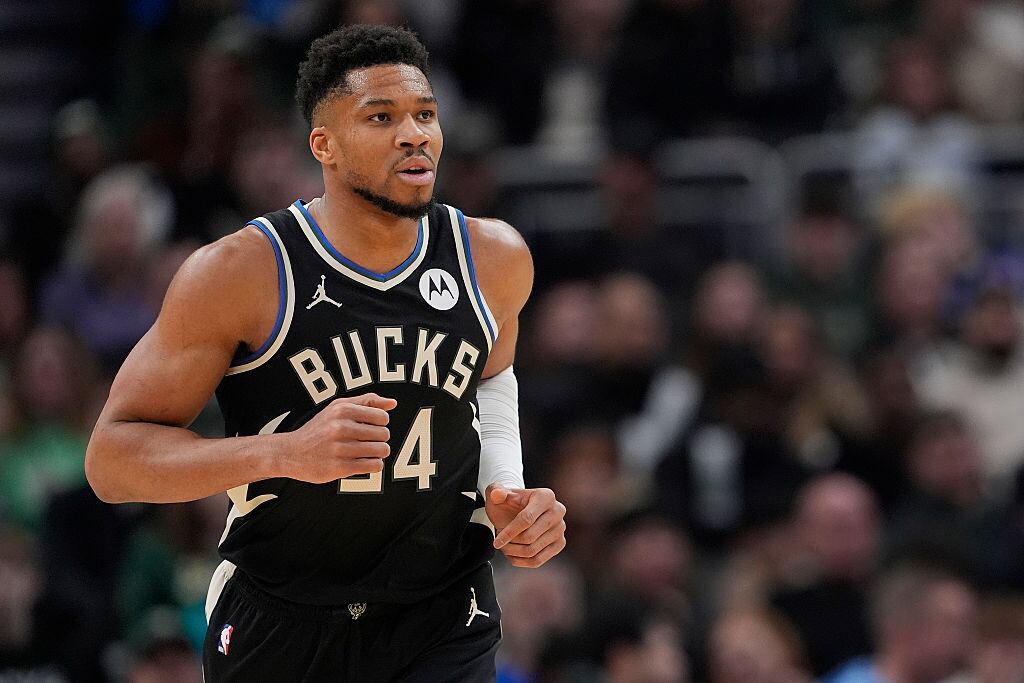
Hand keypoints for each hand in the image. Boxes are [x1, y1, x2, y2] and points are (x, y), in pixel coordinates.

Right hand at [278, 393, 395, 482]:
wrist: (291, 452)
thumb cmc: (319, 429)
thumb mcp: (338, 407)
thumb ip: (366, 401)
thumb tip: (393, 403)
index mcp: (343, 410)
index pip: (382, 417)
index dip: (380, 423)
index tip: (370, 427)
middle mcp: (341, 428)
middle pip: (384, 434)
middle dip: (380, 439)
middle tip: (368, 441)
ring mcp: (340, 448)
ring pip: (382, 450)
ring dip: (378, 453)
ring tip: (368, 452)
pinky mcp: (340, 467)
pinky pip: (374, 466)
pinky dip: (374, 465)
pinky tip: (364, 462)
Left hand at [485, 485, 565, 567]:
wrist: (519, 510)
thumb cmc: (509, 502)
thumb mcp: (499, 494)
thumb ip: (495, 492)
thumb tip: (497, 494)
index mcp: (545, 496)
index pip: (526, 519)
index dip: (509, 532)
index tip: (496, 542)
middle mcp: (557, 511)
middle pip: (530, 537)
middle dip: (510, 543)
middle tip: (500, 541)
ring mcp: (560, 528)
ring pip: (533, 550)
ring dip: (514, 552)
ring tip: (505, 546)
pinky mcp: (560, 543)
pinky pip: (538, 560)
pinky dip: (521, 561)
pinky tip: (512, 555)